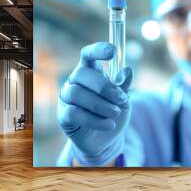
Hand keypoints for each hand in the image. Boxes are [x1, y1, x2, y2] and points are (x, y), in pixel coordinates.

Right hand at [57, 42, 132, 165]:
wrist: (107, 139)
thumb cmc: (113, 114)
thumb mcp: (123, 100)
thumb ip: (123, 86)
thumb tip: (127, 70)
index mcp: (90, 72)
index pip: (87, 55)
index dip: (97, 50)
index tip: (112, 51)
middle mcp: (75, 82)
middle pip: (82, 73)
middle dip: (104, 86)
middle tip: (121, 99)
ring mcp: (67, 98)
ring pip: (77, 94)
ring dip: (101, 105)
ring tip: (115, 114)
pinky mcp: (63, 116)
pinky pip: (74, 113)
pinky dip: (95, 120)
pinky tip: (108, 124)